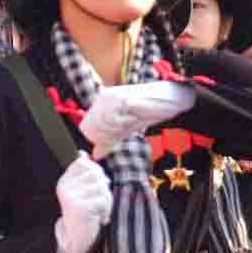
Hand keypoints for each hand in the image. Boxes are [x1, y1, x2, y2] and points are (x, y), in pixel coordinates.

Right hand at [53, 151, 112, 252]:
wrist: (76, 238)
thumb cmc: (83, 213)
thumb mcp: (81, 191)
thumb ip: (83, 174)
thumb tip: (83, 153)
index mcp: (64, 181)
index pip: (83, 163)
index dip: (96, 172)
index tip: (96, 187)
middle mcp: (64, 186)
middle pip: (95, 173)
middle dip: (104, 187)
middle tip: (102, 201)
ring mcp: (70, 196)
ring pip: (101, 186)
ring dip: (107, 200)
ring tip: (101, 211)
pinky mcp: (79, 207)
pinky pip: (103, 199)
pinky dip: (107, 210)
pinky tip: (101, 219)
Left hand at [80, 82, 194, 158]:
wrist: (166, 101)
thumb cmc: (144, 114)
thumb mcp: (124, 130)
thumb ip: (109, 140)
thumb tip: (95, 156)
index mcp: (99, 104)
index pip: (85, 127)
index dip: (98, 138)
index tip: (114, 136)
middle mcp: (102, 98)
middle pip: (91, 126)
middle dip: (106, 134)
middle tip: (123, 129)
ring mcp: (110, 96)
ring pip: (101, 122)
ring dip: (115, 128)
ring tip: (129, 121)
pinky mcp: (121, 97)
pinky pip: (113, 116)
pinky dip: (123, 122)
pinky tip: (133, 116)